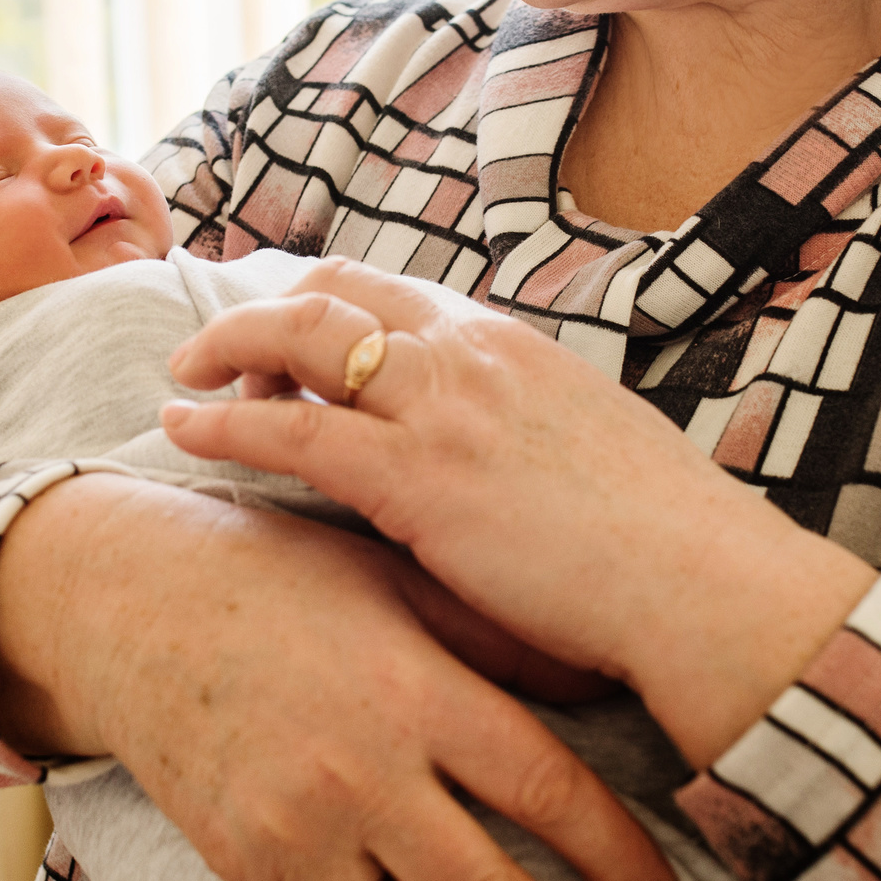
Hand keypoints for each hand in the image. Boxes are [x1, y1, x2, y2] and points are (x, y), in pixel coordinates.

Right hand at [0, 474, 679, 880]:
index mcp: (410, 689)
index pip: (542, 789)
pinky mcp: (242, 869)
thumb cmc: (278, 575)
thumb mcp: (398, 575)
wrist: (129, 604)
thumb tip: (611, 680)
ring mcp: (292, 832)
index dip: (615, 857)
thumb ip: (500, 638)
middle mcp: (356, 772)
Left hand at [160, 259, 878, 765]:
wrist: (702, 587)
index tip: (286, 323)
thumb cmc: (665, 545)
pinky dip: (222, 422)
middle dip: (261, 310)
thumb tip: (507, 457)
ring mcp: (440, 408)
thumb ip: (531, 432)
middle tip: (213, 348)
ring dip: (226, 350)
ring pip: (299, 339)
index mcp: (514, 345)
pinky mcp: (414, 477)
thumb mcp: (594, 450)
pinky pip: (290, 429)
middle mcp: (470, 354)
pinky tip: (180, 431)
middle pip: (334, 293)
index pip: (395, 293)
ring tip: (179, 379)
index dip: (327, 302)